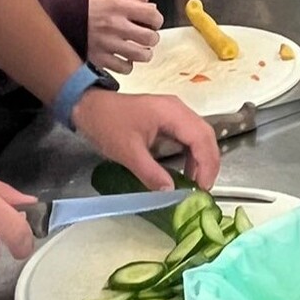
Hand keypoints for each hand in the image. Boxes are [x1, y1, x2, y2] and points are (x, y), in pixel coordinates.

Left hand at [72, 89, 219, 191]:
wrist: (90, 107)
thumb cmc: (108, 125)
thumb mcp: (128, 153)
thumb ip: (151, 173)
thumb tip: (170, 193)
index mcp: (172, 113)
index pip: (201, 138)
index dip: (206, 164)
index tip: (203, 187)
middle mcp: (179, 109)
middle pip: (206, 135)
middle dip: (209, 163)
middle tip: (204, 188)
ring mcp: (175, 112)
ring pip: (200, 135)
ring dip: (203, 159)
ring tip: (197, 182)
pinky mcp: (169, 118)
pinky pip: (189, 136)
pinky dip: (193, 154)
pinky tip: (187, 170)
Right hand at [86, 0, 162, 73]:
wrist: (57, 19)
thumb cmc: (85, 8)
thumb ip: (131, 4)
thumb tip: (153, 9)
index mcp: (118, 6)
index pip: (153, 15)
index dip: (157, 20)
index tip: (153, 23)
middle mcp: (115, 24)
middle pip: (151, 37)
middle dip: (152, 39)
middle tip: (146, 38)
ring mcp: (107, 43)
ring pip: (142, 55)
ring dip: (144, 54)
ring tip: (139, 50)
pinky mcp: (99, 59)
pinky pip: (125, 68)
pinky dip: (128, 65)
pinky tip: (124, 59)